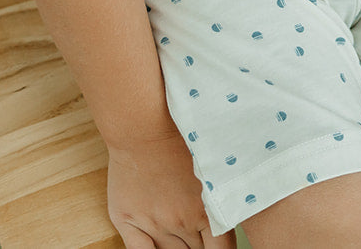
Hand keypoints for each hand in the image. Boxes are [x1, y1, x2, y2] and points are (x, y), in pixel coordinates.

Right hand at [106, 129, 235, 248]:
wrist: (143, 124)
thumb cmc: (180, 136)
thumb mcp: (212, 167)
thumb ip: (221, 198)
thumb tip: (233, 214)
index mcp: (207, 210)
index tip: (217, 247)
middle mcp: (181, 221)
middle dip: (200, 246)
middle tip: (197, 229)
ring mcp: (153, 223)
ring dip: (178, 247)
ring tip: (179, 227)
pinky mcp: (127, 220)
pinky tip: (159, 246)